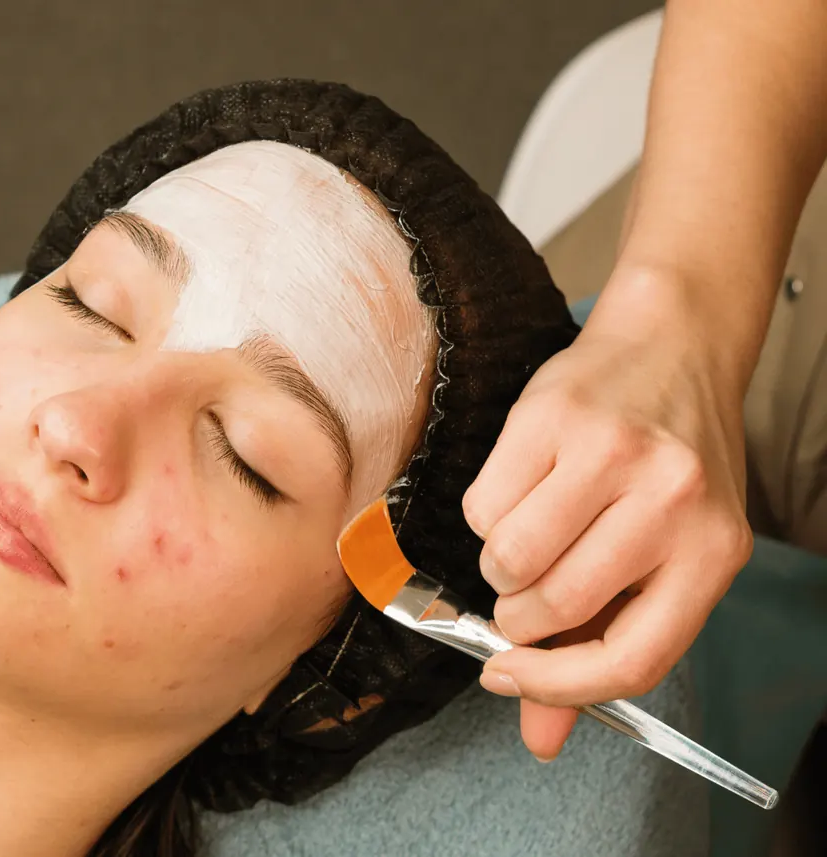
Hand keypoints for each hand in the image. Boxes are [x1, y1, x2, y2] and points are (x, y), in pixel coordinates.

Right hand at [462, 270, 753, 761]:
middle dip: (517, 615)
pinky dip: (485, 512)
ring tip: (522, 536)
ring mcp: (611, 455)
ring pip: (509, 556)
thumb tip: (539, 734)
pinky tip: (519, 487)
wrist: (669, 348)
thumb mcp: (660, 557)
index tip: (507, 678)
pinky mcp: (553, 417)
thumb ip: (597, 646)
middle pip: (556, 606)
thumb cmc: (661, 467)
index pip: (631, 658)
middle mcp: (670, 503)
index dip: (558, 685)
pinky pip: (484, 503)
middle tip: (519, 593)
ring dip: (498, 563)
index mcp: (711, 554)